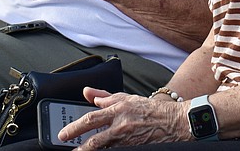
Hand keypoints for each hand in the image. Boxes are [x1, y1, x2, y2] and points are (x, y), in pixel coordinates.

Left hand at [59, 88, 188, 149]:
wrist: (176, 122)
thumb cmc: (153, 110)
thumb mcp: (128, 98)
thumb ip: (105, 97)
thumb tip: (87, 93)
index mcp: (119, 109)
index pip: (91, 119)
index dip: (74, 128)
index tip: (63, 135)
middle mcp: (122, 125)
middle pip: (95, 141)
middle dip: (79, 149)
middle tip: (67, 150)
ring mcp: (129, 140)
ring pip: (104, 149)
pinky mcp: (136, 149)